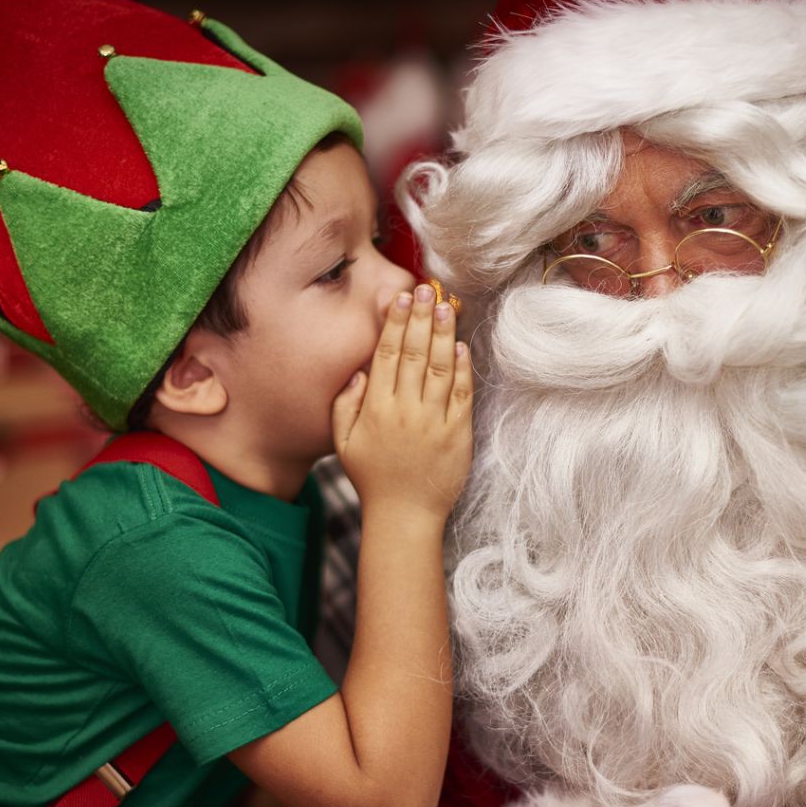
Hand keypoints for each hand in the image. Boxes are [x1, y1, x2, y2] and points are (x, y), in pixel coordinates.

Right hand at [332, 283, 472, 519]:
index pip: (387, 355)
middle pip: (415, 353)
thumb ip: (345, 404)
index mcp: (375, 409)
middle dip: (421, 318)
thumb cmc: (372, 478)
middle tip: (426, 290)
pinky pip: (460, 394)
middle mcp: (404, 410)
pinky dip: (461, 369)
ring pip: (440, 368)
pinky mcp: (458, 435)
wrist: (404, 517)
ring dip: (444, 334)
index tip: (401, 299)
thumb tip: (360, 370)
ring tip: (446, 307)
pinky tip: (461, 346)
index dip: (395, 323)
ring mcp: (433, 422)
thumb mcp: (344, 442)